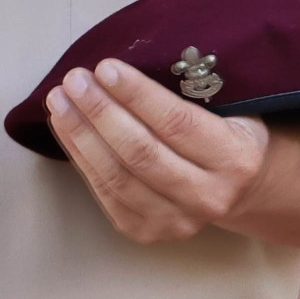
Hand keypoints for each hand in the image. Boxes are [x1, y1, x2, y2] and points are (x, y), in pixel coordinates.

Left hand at [46, 60, 272, 243]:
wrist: (239, 188)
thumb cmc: (227, 131)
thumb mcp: (229, 106)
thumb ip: (191, 91)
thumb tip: (122, 67)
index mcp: (235, 157)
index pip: (177, 122)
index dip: (136, 95)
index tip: (104, 67)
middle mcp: (210, 196)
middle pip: (141, 152)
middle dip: (100, 112)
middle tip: (74, 80)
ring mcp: (178, 221)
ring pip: (117, 176)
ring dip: (81, 134)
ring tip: (60, 101)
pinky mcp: (147, 231)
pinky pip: (105, 193)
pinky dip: (81, 158)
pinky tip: (66, 128)